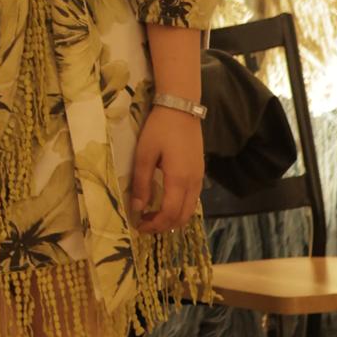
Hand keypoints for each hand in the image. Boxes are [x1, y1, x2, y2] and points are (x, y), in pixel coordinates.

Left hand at [128, 100, 202, 234]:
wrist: (181, 109)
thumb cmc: (159, 129)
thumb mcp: (144, 155)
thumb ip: (141, 183)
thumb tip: (137, 208)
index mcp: (179, 180)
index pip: (170, 214)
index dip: (155, 225)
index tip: (139, 226)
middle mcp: (193, 183)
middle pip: (183, 217)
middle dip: (164, 226)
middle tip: (144, 224)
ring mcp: (199, 178)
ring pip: (190, 210)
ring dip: (173, 219)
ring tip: (153, 216)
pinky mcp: (200, 173)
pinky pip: (193, 200)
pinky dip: (180, 208)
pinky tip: (166, 203)